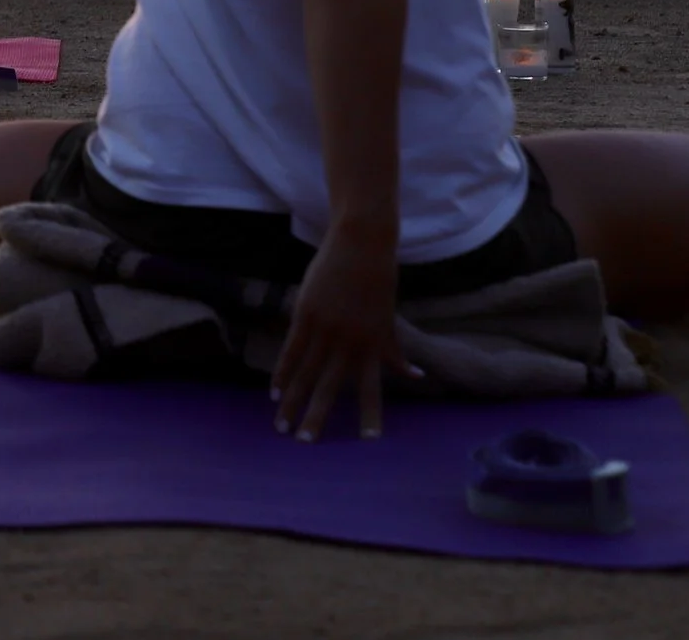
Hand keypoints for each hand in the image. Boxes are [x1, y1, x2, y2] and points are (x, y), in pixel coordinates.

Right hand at [272, 225, 420, 440]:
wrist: (362, 246)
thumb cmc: (378, 282)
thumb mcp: (389, 319)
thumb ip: (395, 351)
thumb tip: (416, 376)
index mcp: (374, 345)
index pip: (373, 388)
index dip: (372, 414)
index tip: (369, 441)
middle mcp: (350, 342)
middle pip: (330, 387)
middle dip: (316, 416)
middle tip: (303, 442)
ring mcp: (325, 329)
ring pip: (305, 373)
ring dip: (291, 400)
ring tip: (280, 422)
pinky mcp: (306, 314)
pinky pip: (291, 350)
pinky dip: (281, 371)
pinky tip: (272, 390)